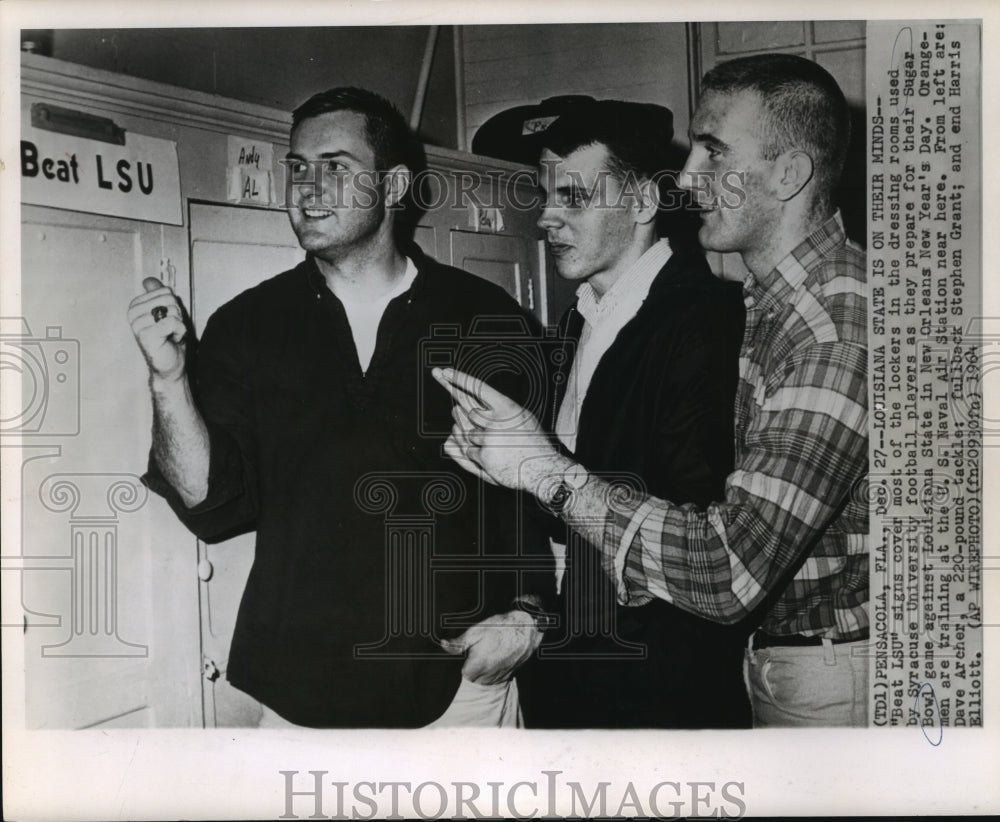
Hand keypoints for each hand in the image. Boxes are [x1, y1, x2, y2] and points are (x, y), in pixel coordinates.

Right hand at [127, 277, 187, 381]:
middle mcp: (133, 312)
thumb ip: (157, 295)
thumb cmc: (169, 339)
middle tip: (169, 329)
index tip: (167, 320)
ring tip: (169, 335)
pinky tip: (170, 340)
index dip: (174, 307)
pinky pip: (173, 322)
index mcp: (136, 305)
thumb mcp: (166, 312)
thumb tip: (149, 280)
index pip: (165, 291)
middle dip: (177, 315)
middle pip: (169, 299)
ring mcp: (137, 323)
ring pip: (172, 310)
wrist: (170, 364)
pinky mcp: (145, 334)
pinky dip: (179, 332)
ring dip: (178, 325)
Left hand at [431, 367, 558, 490]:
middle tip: (462, 412)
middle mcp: (497, 420)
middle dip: (459, 412)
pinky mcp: (484, 455)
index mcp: (508, 408)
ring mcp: (489, 439)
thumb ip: (490, 415)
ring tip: (494, 444)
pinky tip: (493, 457)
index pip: (478, 388)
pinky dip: (476, 455)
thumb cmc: (531, 444)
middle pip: (465, 410)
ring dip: (472, 438)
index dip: (460, 379)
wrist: (542, 468)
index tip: (445, 372)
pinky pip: (468, 451)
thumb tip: (459, 413)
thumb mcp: (518, 421)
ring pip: (464, 433)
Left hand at [440, 610, 542, 684]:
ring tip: (490, 653)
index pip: (464, 674)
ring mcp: (501, 676)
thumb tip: (443, 645)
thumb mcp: (475, 631)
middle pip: (474, 679)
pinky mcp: (510, 674)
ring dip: (484, 671)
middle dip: (474, 668)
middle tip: (480, 651)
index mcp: (477, 666)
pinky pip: (498, 678)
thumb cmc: (499, 628)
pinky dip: (496, 670)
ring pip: (486, 680)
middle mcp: (489, 676)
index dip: (466, 662)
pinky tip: (498, 656)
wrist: (526, 627)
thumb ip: (458, 643)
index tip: (470, 652)